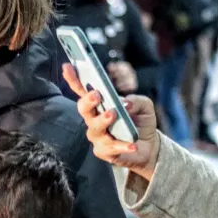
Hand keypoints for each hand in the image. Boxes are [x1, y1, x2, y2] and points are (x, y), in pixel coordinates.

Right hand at [63, 63, 160, 180]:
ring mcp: (97, 135)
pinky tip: (132, 144)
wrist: (149, 146)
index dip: (73, 79)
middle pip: (83, 109)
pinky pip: (110, 148)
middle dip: (88, 102)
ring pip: (94, 129)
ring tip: (112, 114)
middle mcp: (94, 119)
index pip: (83, 90)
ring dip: (102, 120)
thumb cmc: (140, 122)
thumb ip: (136, 100)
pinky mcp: (104, 151)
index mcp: (100, 104)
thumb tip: (125, 103)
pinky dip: (122, 146)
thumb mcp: (144, 106)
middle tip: (97, 95)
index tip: (67, 66)